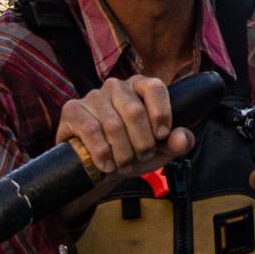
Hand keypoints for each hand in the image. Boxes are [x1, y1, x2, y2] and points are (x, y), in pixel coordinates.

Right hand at [56, 76, 194, 176]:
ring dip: (123, 152)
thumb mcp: (162, 150)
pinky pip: (91, 130)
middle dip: (142, 142)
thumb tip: (182, 138)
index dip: (161, 113)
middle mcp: (117, 86)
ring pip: (113, 124)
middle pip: (134, 111)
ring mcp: (93, 96)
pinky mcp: (72, 110)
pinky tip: (108, 165)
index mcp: (141, 87)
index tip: (161, 136)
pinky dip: (102, 153)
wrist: (99, 167)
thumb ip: (178, 142)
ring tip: (125, 164)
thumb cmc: (134, 151)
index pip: (155, 87)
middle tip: (142, 157)